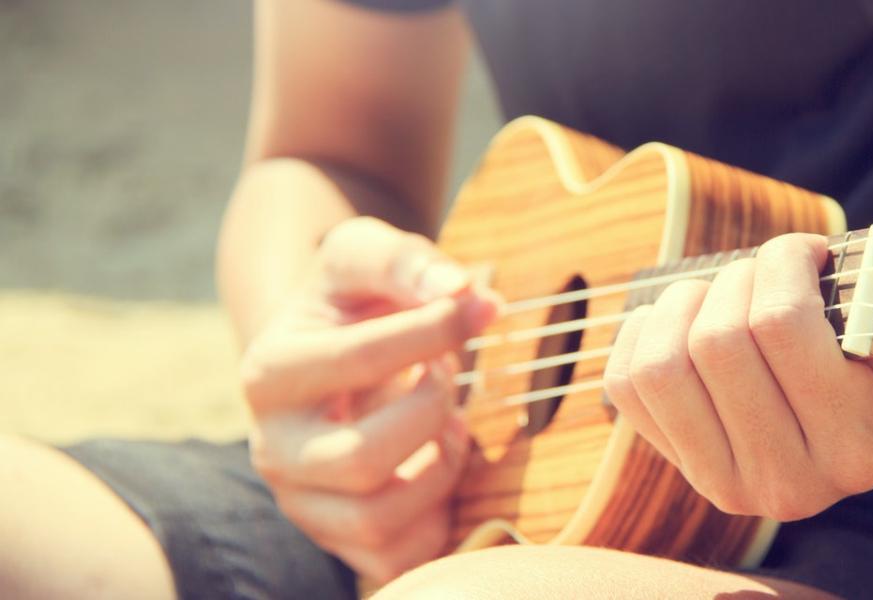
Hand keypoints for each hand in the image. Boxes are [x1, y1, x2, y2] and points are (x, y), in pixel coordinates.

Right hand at [240, 217, 499, 580]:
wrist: (331, 349)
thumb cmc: (354, 302)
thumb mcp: (366, 257)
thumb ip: (407, 261)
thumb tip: (462, 291)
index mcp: (269, 372)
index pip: (357, 360)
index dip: (434, 331)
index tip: (480, 307)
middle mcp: (272, 448)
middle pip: (362, 460)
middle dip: (430, 412)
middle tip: (448, 378)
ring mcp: (303, 502)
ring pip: (378, 518)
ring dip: (440, 467)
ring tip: (449, 423)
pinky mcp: (339, 540)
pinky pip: (399, 557)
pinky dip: (437, 515)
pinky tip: (438, 464)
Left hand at [603, 233, 872, 520]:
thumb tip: (803, 250)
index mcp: (861, 446)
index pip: (781, 323)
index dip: (782, 259)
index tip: (806, 248)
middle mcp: (795, 484)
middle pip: (718, 342)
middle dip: (737, 278)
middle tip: (764, 270)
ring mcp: (732, 486)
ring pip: (662, 366)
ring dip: (684, 303)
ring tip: (719, 292)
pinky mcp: (686, 471)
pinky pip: (626, 385)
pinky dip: (643, 332)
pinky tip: (683, 319)